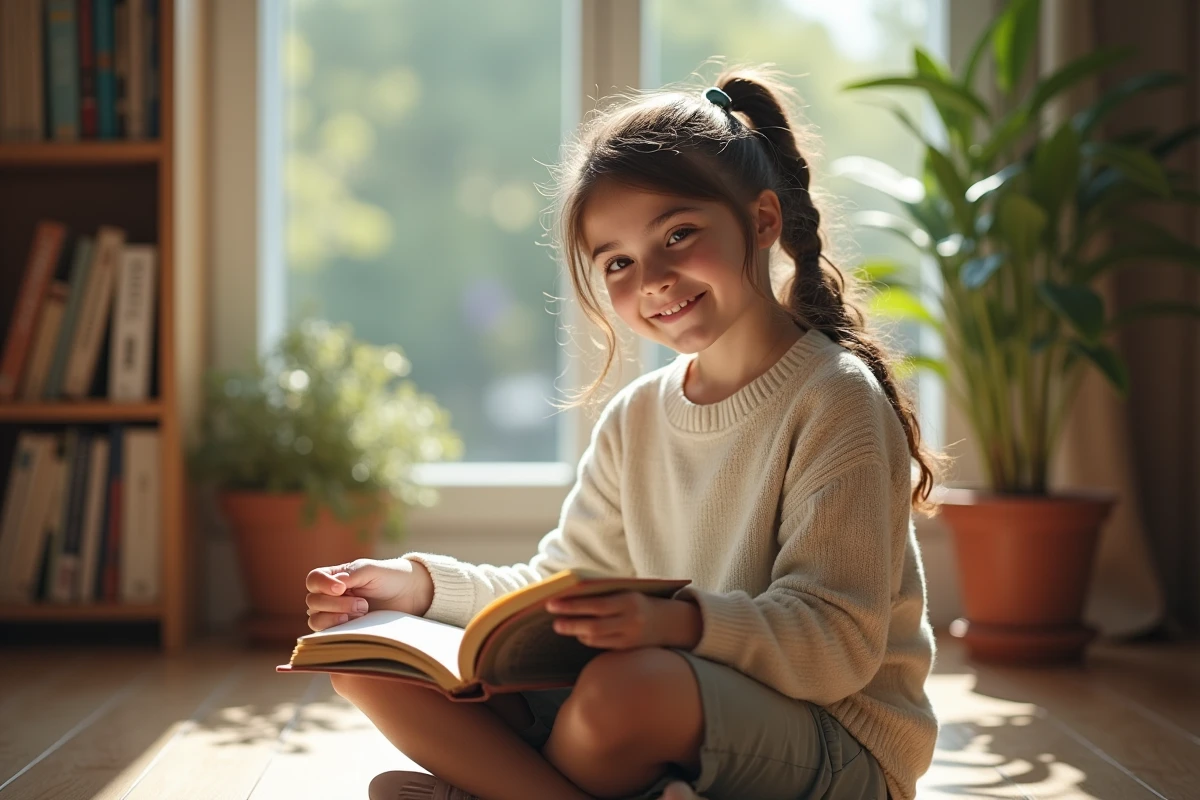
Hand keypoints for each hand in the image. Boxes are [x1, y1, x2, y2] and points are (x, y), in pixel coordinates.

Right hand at [305, 557, 433, 631]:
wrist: (410, 594)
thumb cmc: (389, 577)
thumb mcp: (370, 569)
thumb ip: (351, 575)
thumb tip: (333, 587)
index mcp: (334, 577)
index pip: (313, 580)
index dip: (323, 585)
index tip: (341, 588)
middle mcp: (330, 596)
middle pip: (313, 602)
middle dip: (335, 603)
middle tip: (363, 604)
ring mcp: (335, 614)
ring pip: (315, 620)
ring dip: (334, 618)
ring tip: (361, 614)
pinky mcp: (343, 631)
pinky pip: (327, 635)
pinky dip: (338, 630)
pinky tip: (357, 625)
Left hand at [546, 592, 702, 650]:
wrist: (670, 622)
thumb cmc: (640, 601)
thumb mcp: (626, 592)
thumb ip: (604, 593)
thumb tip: (571, 594)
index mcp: (629, 601)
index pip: (595, 605)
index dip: (572, 605)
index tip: (551, 603)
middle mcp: (631, 621)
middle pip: (593, 626)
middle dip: (570, 624)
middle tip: (553, 622)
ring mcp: (630, 638)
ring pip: (595, 639)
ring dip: (577, 632)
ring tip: (563, 626)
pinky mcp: (628, 650)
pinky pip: (602, 647)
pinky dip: (589, 640)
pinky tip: (581, 634)